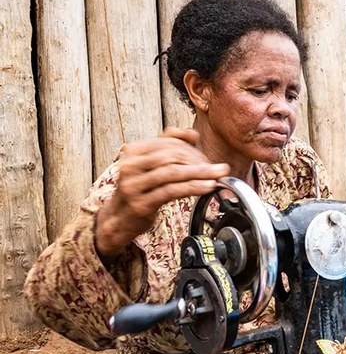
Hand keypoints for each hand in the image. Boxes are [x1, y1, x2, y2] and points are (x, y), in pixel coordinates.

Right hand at [95, 127, 229, 257]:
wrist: (118, 220)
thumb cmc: (139, 192)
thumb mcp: (151, 168)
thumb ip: (169, 149)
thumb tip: (191, 133)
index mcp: (133, 152)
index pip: (167, 142)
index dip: (191, 148)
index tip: (207, 158)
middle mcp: (130, 166)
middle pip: (171, 156)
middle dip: (198, 161)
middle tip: (218, 168)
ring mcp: (134, 185)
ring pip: (173, 172)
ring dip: (200, 173)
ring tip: (218, 175)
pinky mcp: (141, 203)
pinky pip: (172, 191)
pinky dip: (193, 187)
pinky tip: (207, 187)